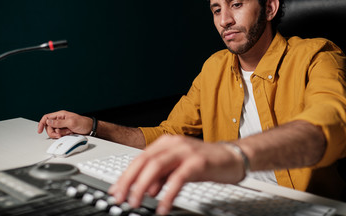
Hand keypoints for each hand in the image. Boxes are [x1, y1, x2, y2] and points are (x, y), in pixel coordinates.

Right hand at [37, 110, 92, 137]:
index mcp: (60, 115)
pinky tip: (69, 133)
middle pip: (49, 127)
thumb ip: (59, 122)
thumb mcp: (71, 122)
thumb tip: (49, 122)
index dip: (42, 123)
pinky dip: (63, 135)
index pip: (47, 117)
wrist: (90, 128)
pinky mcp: (65, 131)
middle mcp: (60, 120)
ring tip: (67, 132)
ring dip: (59, 134)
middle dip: (53, 132)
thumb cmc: (83, 122)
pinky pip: (59, 135)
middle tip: (59, 134)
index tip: (39, 130)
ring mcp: (62, 126)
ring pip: (54, 132)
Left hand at [108, 135, 244, 214]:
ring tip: (136, 202)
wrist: (233, 156)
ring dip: (142, 186)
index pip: (140, 158)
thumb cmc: (206, 162)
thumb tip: (146, 190)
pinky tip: (163, 207)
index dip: (126, 175)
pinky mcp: (198, 162)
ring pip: (156, 166)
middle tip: (120, 198)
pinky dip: (167, 194)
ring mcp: (185, 151)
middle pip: (144, 161)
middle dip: (129, 181)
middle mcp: (174, 144)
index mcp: (167, 143)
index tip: (116, 190)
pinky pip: (178, 178)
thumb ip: (162, 177)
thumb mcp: (179, 168)